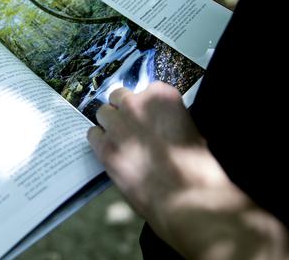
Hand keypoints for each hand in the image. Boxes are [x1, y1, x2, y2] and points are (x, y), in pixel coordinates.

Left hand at [87, 83, 288, 258]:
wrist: (187, 198)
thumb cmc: (196, 165)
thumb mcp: (189, 128)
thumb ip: (166, 116)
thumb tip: (153, 120)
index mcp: (162, 94)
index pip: (145, 89)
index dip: (146, 106)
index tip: (150, 119)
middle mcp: (137, 103)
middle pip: (118, 96)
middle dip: (125, 110)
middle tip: (132, 128)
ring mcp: (118, 125)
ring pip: (103, 113)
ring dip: (111, 124)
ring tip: (122, 140)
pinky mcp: (105, 147)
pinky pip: (93, 134)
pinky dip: (100, 141)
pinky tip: (111, 151)